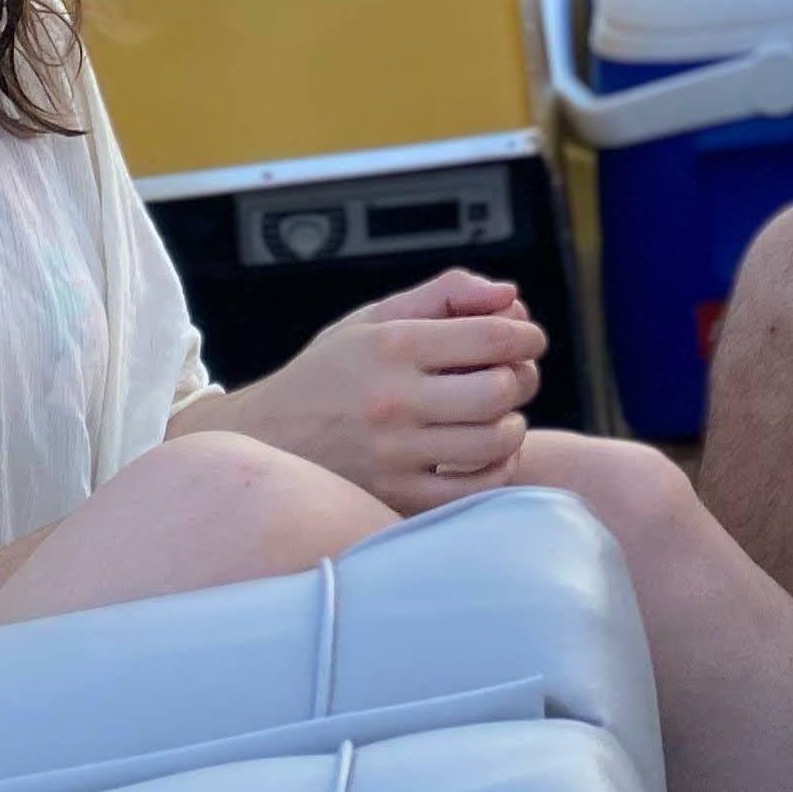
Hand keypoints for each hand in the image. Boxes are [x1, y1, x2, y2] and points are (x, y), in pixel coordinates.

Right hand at [226, 267, 543, 512]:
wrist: (264, 440)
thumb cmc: (332, 372)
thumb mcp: (375, 318)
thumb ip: (445, 295)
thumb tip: (509, 294)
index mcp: (392, 347)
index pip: (492, 336)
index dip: (526, 334)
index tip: (527, 339)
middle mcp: (392, 401)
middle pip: (500, 389)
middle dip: (521, 377)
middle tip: (512, 376)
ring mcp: (393, 455)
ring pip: (494, 441)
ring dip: (513, 424)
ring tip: (499, 415)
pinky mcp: (394, 497)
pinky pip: (475, 490)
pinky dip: (497, 469)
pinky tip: (485, 453)